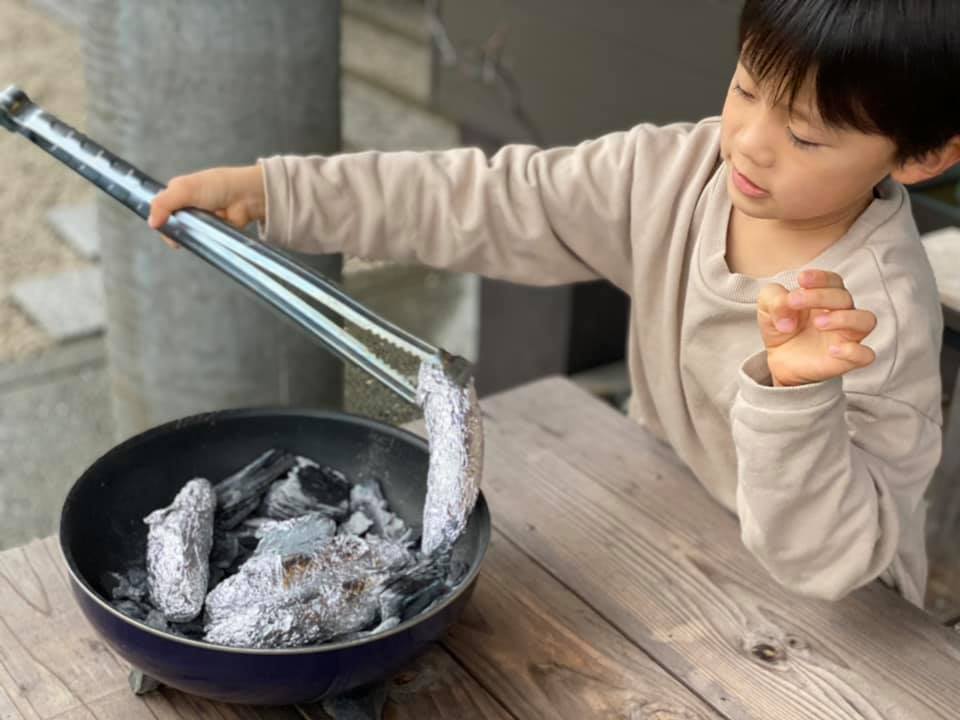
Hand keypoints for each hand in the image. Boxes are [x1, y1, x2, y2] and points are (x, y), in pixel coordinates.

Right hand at [148, 165, 264, 248]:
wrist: (246, 197)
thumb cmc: (217, 186)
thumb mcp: (184, 189)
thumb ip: (164, 203)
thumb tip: (152, 223)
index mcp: (178, 192)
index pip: (160, 208)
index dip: (159, 218)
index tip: (161, 225)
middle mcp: (188, 206)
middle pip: (171, 224)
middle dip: (173, 230)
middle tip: (180, 230)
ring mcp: (200, 220)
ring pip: (185, 234)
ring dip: (187, 235)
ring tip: (195, 231)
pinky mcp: (211, 232)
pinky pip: (200, 241)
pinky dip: (200, 241)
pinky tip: (202, 239)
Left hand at [757, 269, 876, 386]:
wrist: (778, 359)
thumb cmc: (781, 325)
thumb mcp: (767, 307)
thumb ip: (775, 299)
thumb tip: (787, 310)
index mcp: (826, 296)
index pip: (834, 281)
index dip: (821, 278)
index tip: (801, 279)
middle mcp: (842, 312)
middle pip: (844, 297)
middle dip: (819, 296)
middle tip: (794, 301)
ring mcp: (847, 336)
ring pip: (866, 320)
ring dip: (844, 318)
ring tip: (818, 322)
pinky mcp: (847, 359)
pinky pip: (866, 355)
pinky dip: (854, 351)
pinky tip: (833, 350)